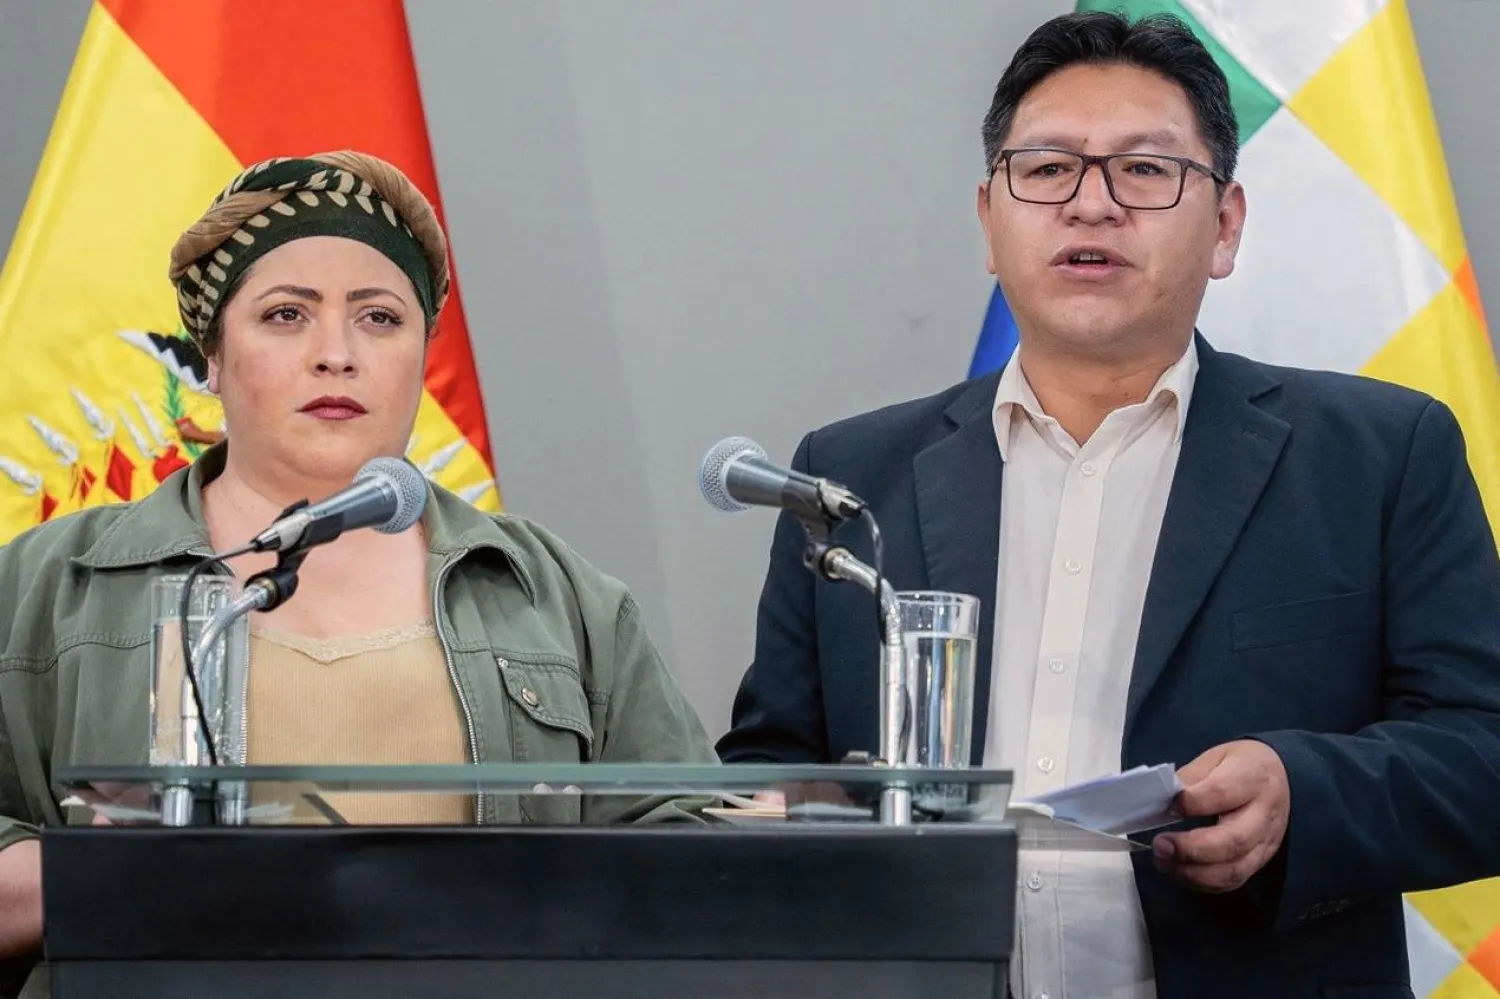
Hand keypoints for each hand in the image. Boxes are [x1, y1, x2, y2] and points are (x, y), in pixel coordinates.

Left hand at [1152, 739, 1289, 892]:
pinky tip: (1180, 871)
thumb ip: (1190, 778)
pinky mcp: (1261, 861)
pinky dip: (1203, 882)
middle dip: (1192, 848)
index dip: (1191, 803)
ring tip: (1164, 861)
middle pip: (1233, 840)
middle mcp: (1265, 813)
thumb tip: (1161, 801)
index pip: (1222, 793)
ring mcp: (1266, 842)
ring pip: (1235, 868)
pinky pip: (1234, 881)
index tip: (1169, 805)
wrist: (1281, 778)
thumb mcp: (1215, 757)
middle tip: (1160, 845)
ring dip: (1194, 872)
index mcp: (1253, 777)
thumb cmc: (1240, 766)